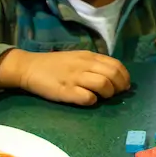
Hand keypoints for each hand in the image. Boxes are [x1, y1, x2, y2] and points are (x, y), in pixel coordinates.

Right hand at [0, 48, 129, 105]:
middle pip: (112, 74)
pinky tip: (89, 100)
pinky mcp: (65, 91)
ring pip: (103, 84)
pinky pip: (86, 97)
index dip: (124, 76)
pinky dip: (92, 100)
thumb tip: (115, 76)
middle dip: (120, 86)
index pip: (115, 65)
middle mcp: (84, 65)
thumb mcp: (79, 58)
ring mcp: (74, 78)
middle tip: (118, 94)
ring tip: (103, 97)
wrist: (30, 67)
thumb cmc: (57, 64)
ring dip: (108, 93)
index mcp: (89, 56)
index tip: (125, 85)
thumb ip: (96, 64)